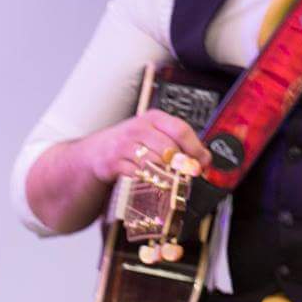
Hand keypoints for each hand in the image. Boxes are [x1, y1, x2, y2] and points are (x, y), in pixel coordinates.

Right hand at [85, 108, 210, 185]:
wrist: (97, 152)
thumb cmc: (131, 143)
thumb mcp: (154, 135)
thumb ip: (178, 144)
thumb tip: (204, 160)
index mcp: (153, 118)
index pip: (180, 130)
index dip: (195, 148)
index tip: (203, 162)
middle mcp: (138, 128)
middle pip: (168, 148)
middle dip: (182, 165)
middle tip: (189, 176)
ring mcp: (124, 146)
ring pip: (154, 162)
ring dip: (167, 175)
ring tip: (173, 181)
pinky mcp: (113, 163)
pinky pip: (137, 174)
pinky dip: (148, 181)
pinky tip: (153, 183)